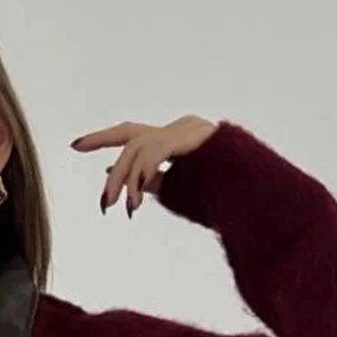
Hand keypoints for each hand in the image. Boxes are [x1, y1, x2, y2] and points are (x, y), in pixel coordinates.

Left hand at [70, 115, 220, 215]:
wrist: (262, 197)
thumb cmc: (227, 198)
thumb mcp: (181, 192)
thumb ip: (154, 182)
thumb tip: (122, 178)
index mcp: (176, 138)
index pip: (131, 133)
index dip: (102, 138)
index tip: (74, 145)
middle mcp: (181, 128)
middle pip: (132, 141)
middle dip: (114, 173)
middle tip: (104, 204)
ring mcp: (189, 129)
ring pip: (141, 148)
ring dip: (128, 181)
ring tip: (126, 209)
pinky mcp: (195, 136)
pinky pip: (158, 152)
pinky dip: (144, 174)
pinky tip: (139, 196)